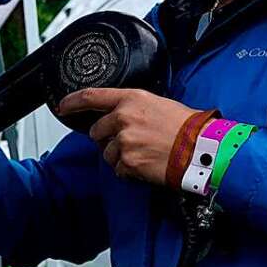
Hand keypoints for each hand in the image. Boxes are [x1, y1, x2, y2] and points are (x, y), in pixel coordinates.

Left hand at [57, 88, 201, 185]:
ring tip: (145, 153)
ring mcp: (123, 141)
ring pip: (107, 153)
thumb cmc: (187, 128)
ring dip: (121, 156)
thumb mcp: (158, 104)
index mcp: (131, 99)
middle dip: (108, 139)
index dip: (72, 101)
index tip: (62, 106)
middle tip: (133, 142)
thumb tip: (117, 117)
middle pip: (96, 132)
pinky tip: (147, 164)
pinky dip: (129, 171)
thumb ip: (133, 108)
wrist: (203, 149)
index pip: (91, 96)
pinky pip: (118, 169)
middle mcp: (123, 118)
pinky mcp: (127, 162)